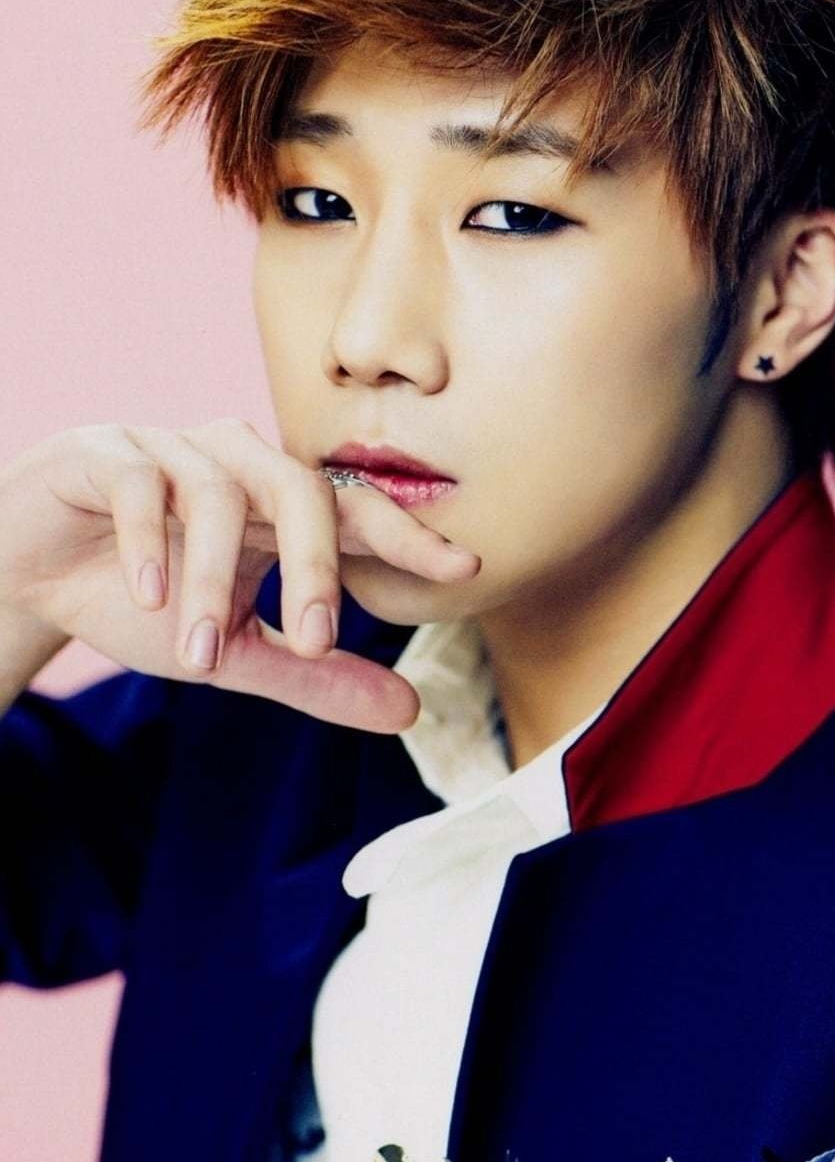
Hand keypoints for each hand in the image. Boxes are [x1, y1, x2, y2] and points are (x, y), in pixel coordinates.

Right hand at [0, 418, 479, 730]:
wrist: (29, 578)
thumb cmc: (144, 601)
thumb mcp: (236, 651)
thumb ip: (315, 674)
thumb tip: (409, 712)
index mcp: (275, 506)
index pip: (355, 510)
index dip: (408, 534)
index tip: (463, 569)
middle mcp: (235, 464)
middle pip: (300, 488)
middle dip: (314, 566)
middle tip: (312, 640)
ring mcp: (169, 450)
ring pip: (217, 492)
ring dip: (212, 578)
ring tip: (200, 654)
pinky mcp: (103, 452)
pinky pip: (140, 480)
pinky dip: (147, 538)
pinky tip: (148, 592)